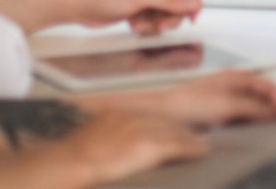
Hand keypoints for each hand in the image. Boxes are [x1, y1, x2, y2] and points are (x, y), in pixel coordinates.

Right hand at [64, 110, 208, 183]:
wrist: (72, 161)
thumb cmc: (74, 156)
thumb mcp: (89, 139)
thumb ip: (104, 137)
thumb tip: (110, 147)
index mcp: (118, 114)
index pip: (149, 117)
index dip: (164, 123)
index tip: (173, 127)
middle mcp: (134, 118)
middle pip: (165, 122)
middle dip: (181, 128)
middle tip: (197, 133)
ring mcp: (143, 130)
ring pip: (175, 132)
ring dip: (190, 137)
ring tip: (203, 143)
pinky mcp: (150, 145)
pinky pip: (178, 145)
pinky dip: (192, 147)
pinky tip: (202, 150)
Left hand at [76, 0, 201, 34]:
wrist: (81, 5)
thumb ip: (171, 1)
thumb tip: (194, 3)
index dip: (193, 2)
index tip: (192, 18)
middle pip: (180, 5)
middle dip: (168, 17)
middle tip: (156, 22)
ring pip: (167, 17)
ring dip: (154, 24)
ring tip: (139, 21)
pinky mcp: (141, 10)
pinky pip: (154, 22)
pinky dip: (146, 26)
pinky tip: (132, 22)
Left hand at [133, 70, 275, 127]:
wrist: (160, 116)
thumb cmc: (185, 104)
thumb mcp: (225, 106)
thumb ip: (253, 107)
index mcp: (236, 78)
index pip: (269, 86)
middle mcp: (232, 86)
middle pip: (265, 95)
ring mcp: (226, 100)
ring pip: (256, 106)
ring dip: (269, 115)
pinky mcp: (219, 115)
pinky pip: (245, 117)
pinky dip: (256, 122)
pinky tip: (257, 131)